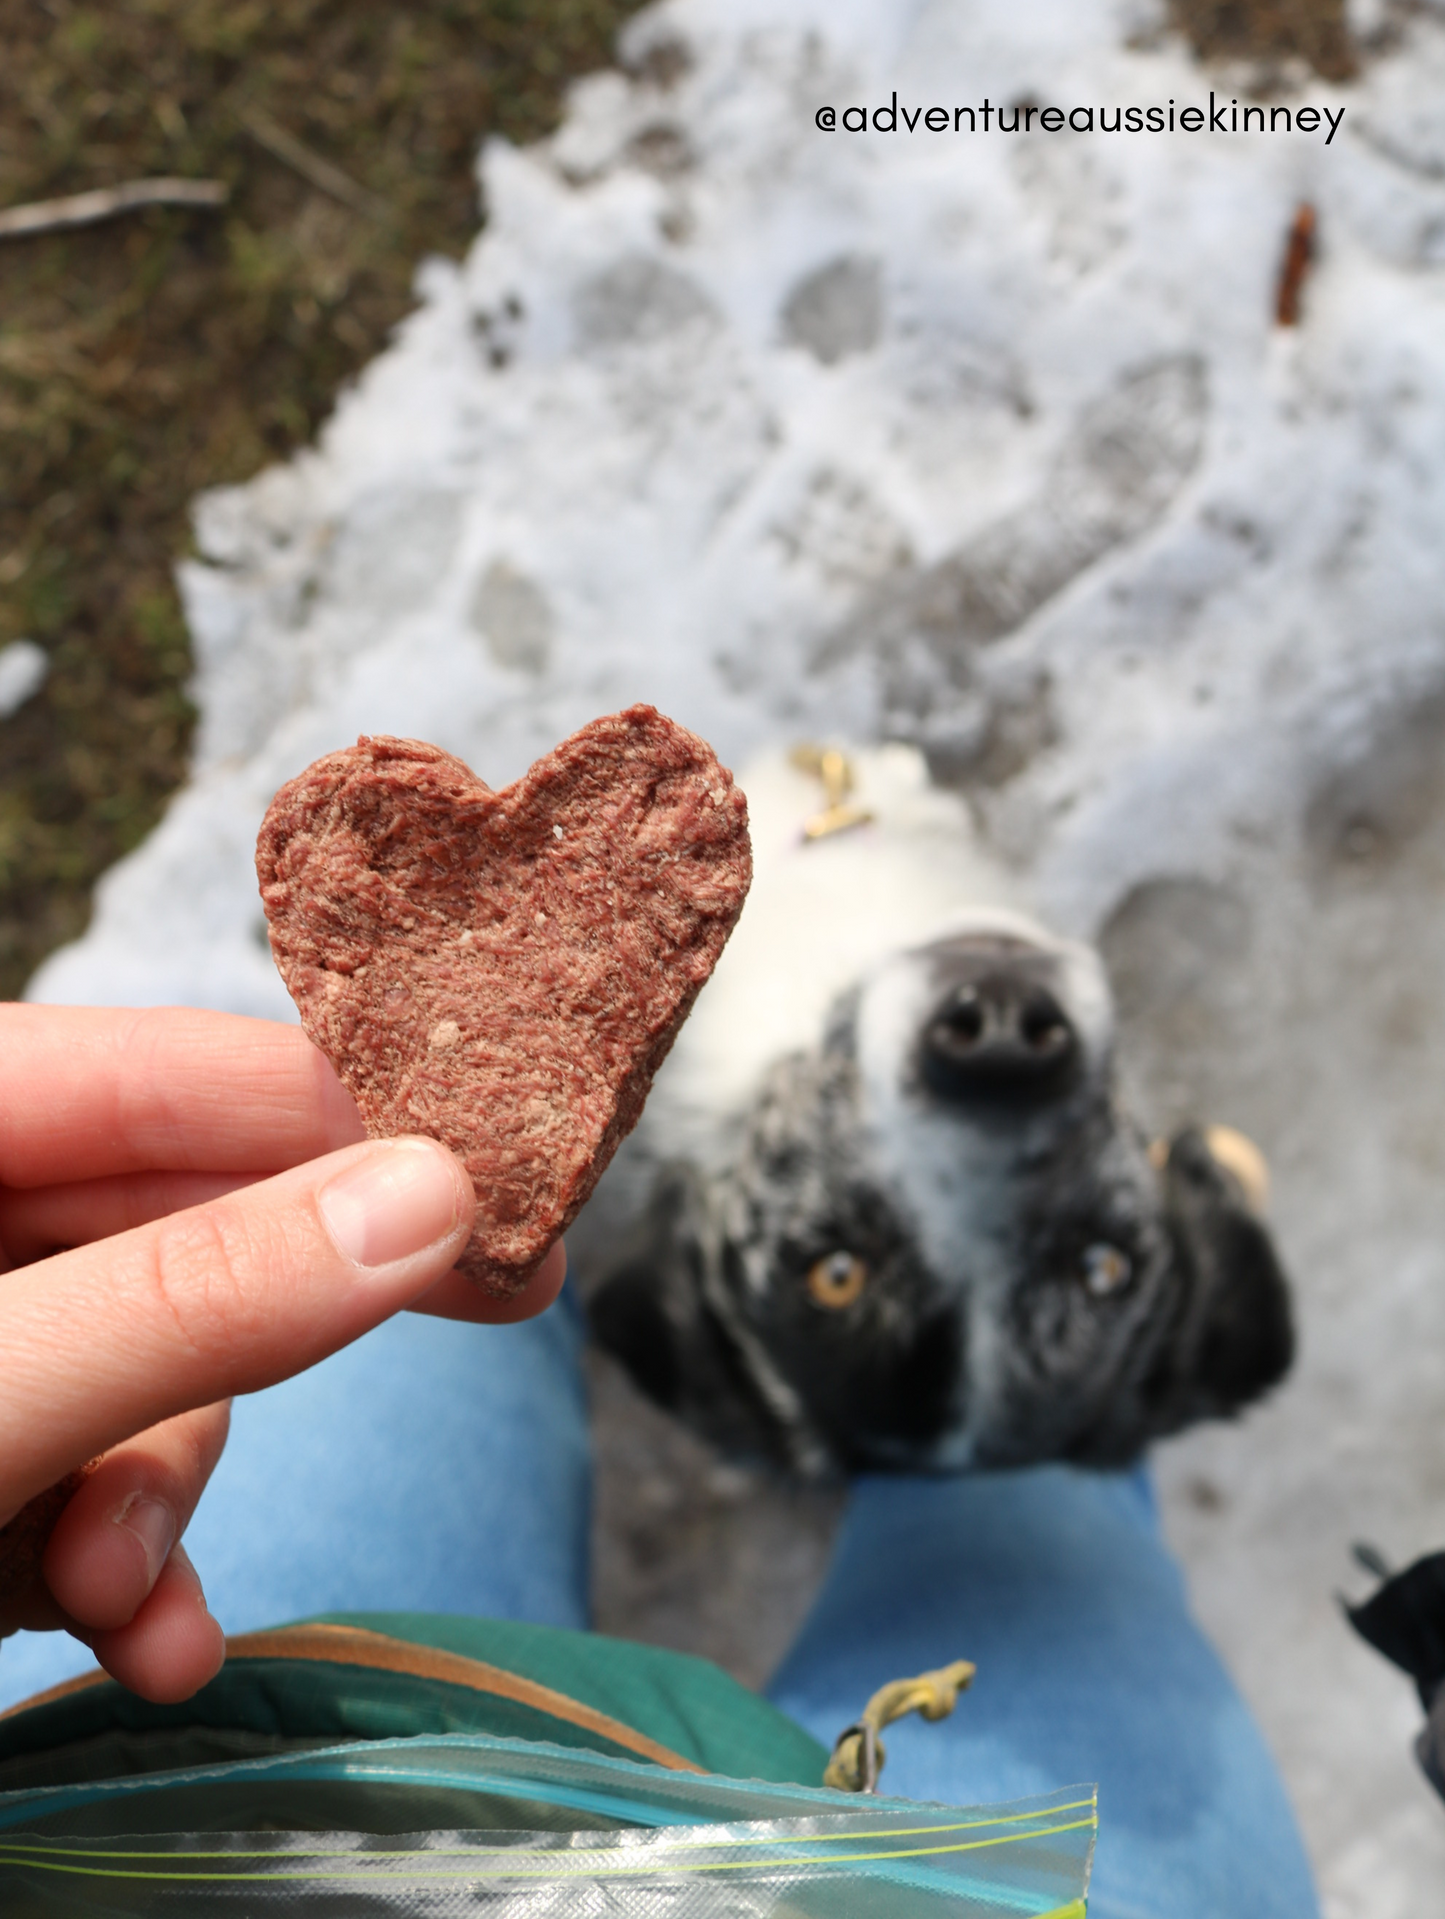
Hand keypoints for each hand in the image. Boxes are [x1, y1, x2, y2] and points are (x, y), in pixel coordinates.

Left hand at [0, 1005, 564, 1702]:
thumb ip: (191, 1298)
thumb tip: (430, 1196)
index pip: (169, 1071)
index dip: (342, 1115)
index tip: (502, 1176)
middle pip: (178, 1225)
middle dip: (254, 1347)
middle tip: (503, 1303)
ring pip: (149, 1366)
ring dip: (161, 1497)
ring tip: (118, 1597)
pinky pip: (91, 1469)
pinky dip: (119, 1559)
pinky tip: (135, 1637)